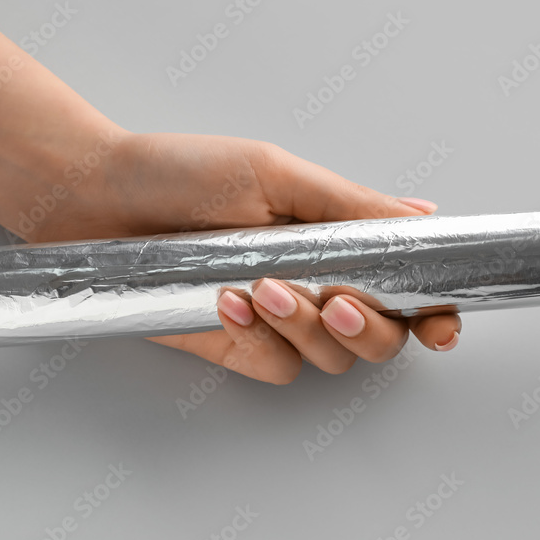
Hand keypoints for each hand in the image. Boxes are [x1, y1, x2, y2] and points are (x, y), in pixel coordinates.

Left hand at [20, 131, 461, 384]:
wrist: (97, 198)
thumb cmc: (181, 172)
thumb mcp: (275, 174)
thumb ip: (353, 207)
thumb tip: (424, 216)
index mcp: (335, 239)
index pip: (405, 286)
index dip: (434, 311)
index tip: (442, 325)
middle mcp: (315, 284)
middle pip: (381, 337)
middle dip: (368, 327)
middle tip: (336, 299)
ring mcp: (277, 321)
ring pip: (331, 358)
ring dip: (306, 327)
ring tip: (262, 285)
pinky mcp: (237, 346)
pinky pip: (276, 368)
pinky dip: (260, 339)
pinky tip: (226, 299)